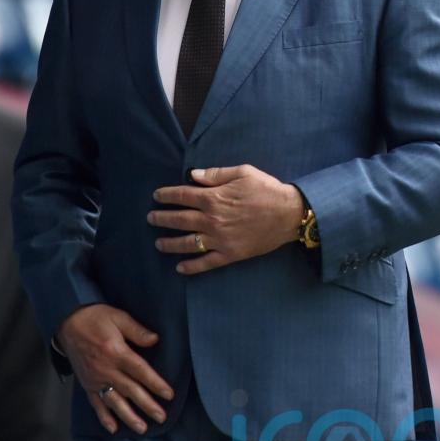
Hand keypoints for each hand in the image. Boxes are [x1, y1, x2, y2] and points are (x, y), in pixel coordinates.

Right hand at [55, 303, 174, 434]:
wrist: (68, 322)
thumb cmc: (96, 318)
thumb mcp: (118, 317)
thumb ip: (136, 330)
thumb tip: (155, 339)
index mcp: (116, 352)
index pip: (140, 371)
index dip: (155, 383)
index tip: (169, 394)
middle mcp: (106, 369)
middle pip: (130, 390)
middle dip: (147, 405)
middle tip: (162, 417)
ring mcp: (95, 379)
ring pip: (115, 402)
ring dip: (129, 417)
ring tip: (142, 428)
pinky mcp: (87, 384)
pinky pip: (96, 404)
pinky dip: (104, 417)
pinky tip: (113, 428)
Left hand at [149, 164, 304, 274]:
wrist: (288, 214)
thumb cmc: (266, 189)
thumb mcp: (242, 172)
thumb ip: (215, 174)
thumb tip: (193, 176)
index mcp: (213, 198)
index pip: (182, 196)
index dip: (166, 195)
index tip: (157, 196)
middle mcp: (212, 220)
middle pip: (179, 219)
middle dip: (162, 218)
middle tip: (151, 218)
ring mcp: (219, 239)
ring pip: (188, 243)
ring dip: (170, 243)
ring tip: (158, 243)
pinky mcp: (230, 254)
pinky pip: (206, 263)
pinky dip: (192, 266)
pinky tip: (180, 268)